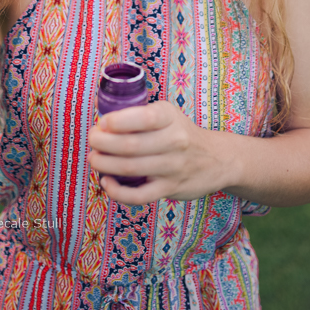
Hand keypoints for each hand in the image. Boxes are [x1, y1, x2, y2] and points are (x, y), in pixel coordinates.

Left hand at [88, 101, 236, 203]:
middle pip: (131, 145)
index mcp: (170, 117)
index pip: (144, 117)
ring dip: (105, 164)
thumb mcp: (167, 114)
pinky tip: (107, 183)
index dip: (118, 121)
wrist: (216, 159)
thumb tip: (101, 115)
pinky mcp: (170, 189)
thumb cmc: (181, 133)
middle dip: (103, 143)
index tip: (102, 123)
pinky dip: (118, 192)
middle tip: (93, 140)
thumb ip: (139, 114)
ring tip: (94, 159)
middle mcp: (174, 141)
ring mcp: (173, 167)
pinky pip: (139, 196)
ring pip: (131, 169)